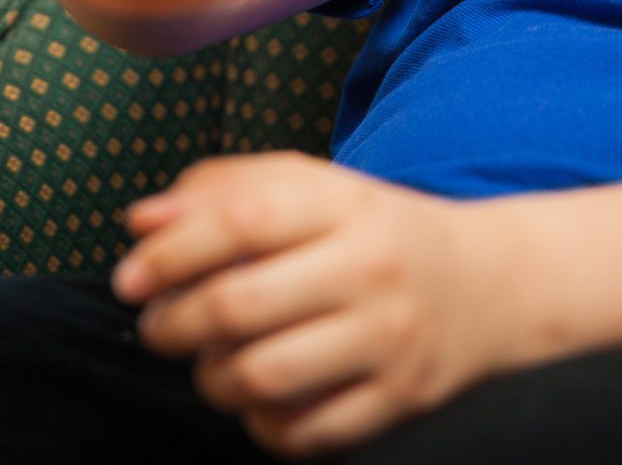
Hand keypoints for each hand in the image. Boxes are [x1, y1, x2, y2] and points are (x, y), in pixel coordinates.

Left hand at [111, 152, 525, 459]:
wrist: (491, 285)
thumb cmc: (374, 233)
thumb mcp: (314, 188)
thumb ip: (224, 189)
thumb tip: (142, 222)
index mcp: (345, 205)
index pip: (241, 220)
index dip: (170, 252)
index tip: (130, 277)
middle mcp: (371, 269)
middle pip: (240, 304)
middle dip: (174, 324)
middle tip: (159, 326)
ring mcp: (389, 340)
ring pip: (262, 377)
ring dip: (211, 379)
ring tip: (210, 363)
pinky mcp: (399, 400)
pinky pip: (302, 433)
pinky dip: (261, 423)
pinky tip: (261, 398)